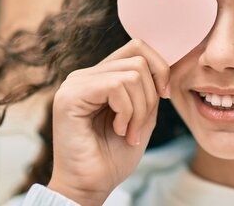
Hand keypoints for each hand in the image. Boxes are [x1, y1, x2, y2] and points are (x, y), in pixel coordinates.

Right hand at [47, 39, 169, 205]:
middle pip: (138, 58)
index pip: (137, 47)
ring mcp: (75, 83)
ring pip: (131, 74)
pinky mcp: (70, 96)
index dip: (159, 68)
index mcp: (100, 76)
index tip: (164, 96)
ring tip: (128, 132)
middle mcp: (85, 75)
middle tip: (140, 124)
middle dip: (150, 95)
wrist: (91, 186)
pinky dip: (127, 112)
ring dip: (139, 109)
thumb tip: (163, 66)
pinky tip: (118, 130)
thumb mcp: (142, 116)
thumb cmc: (114, 156)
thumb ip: (148, 88)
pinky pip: (116, 87)